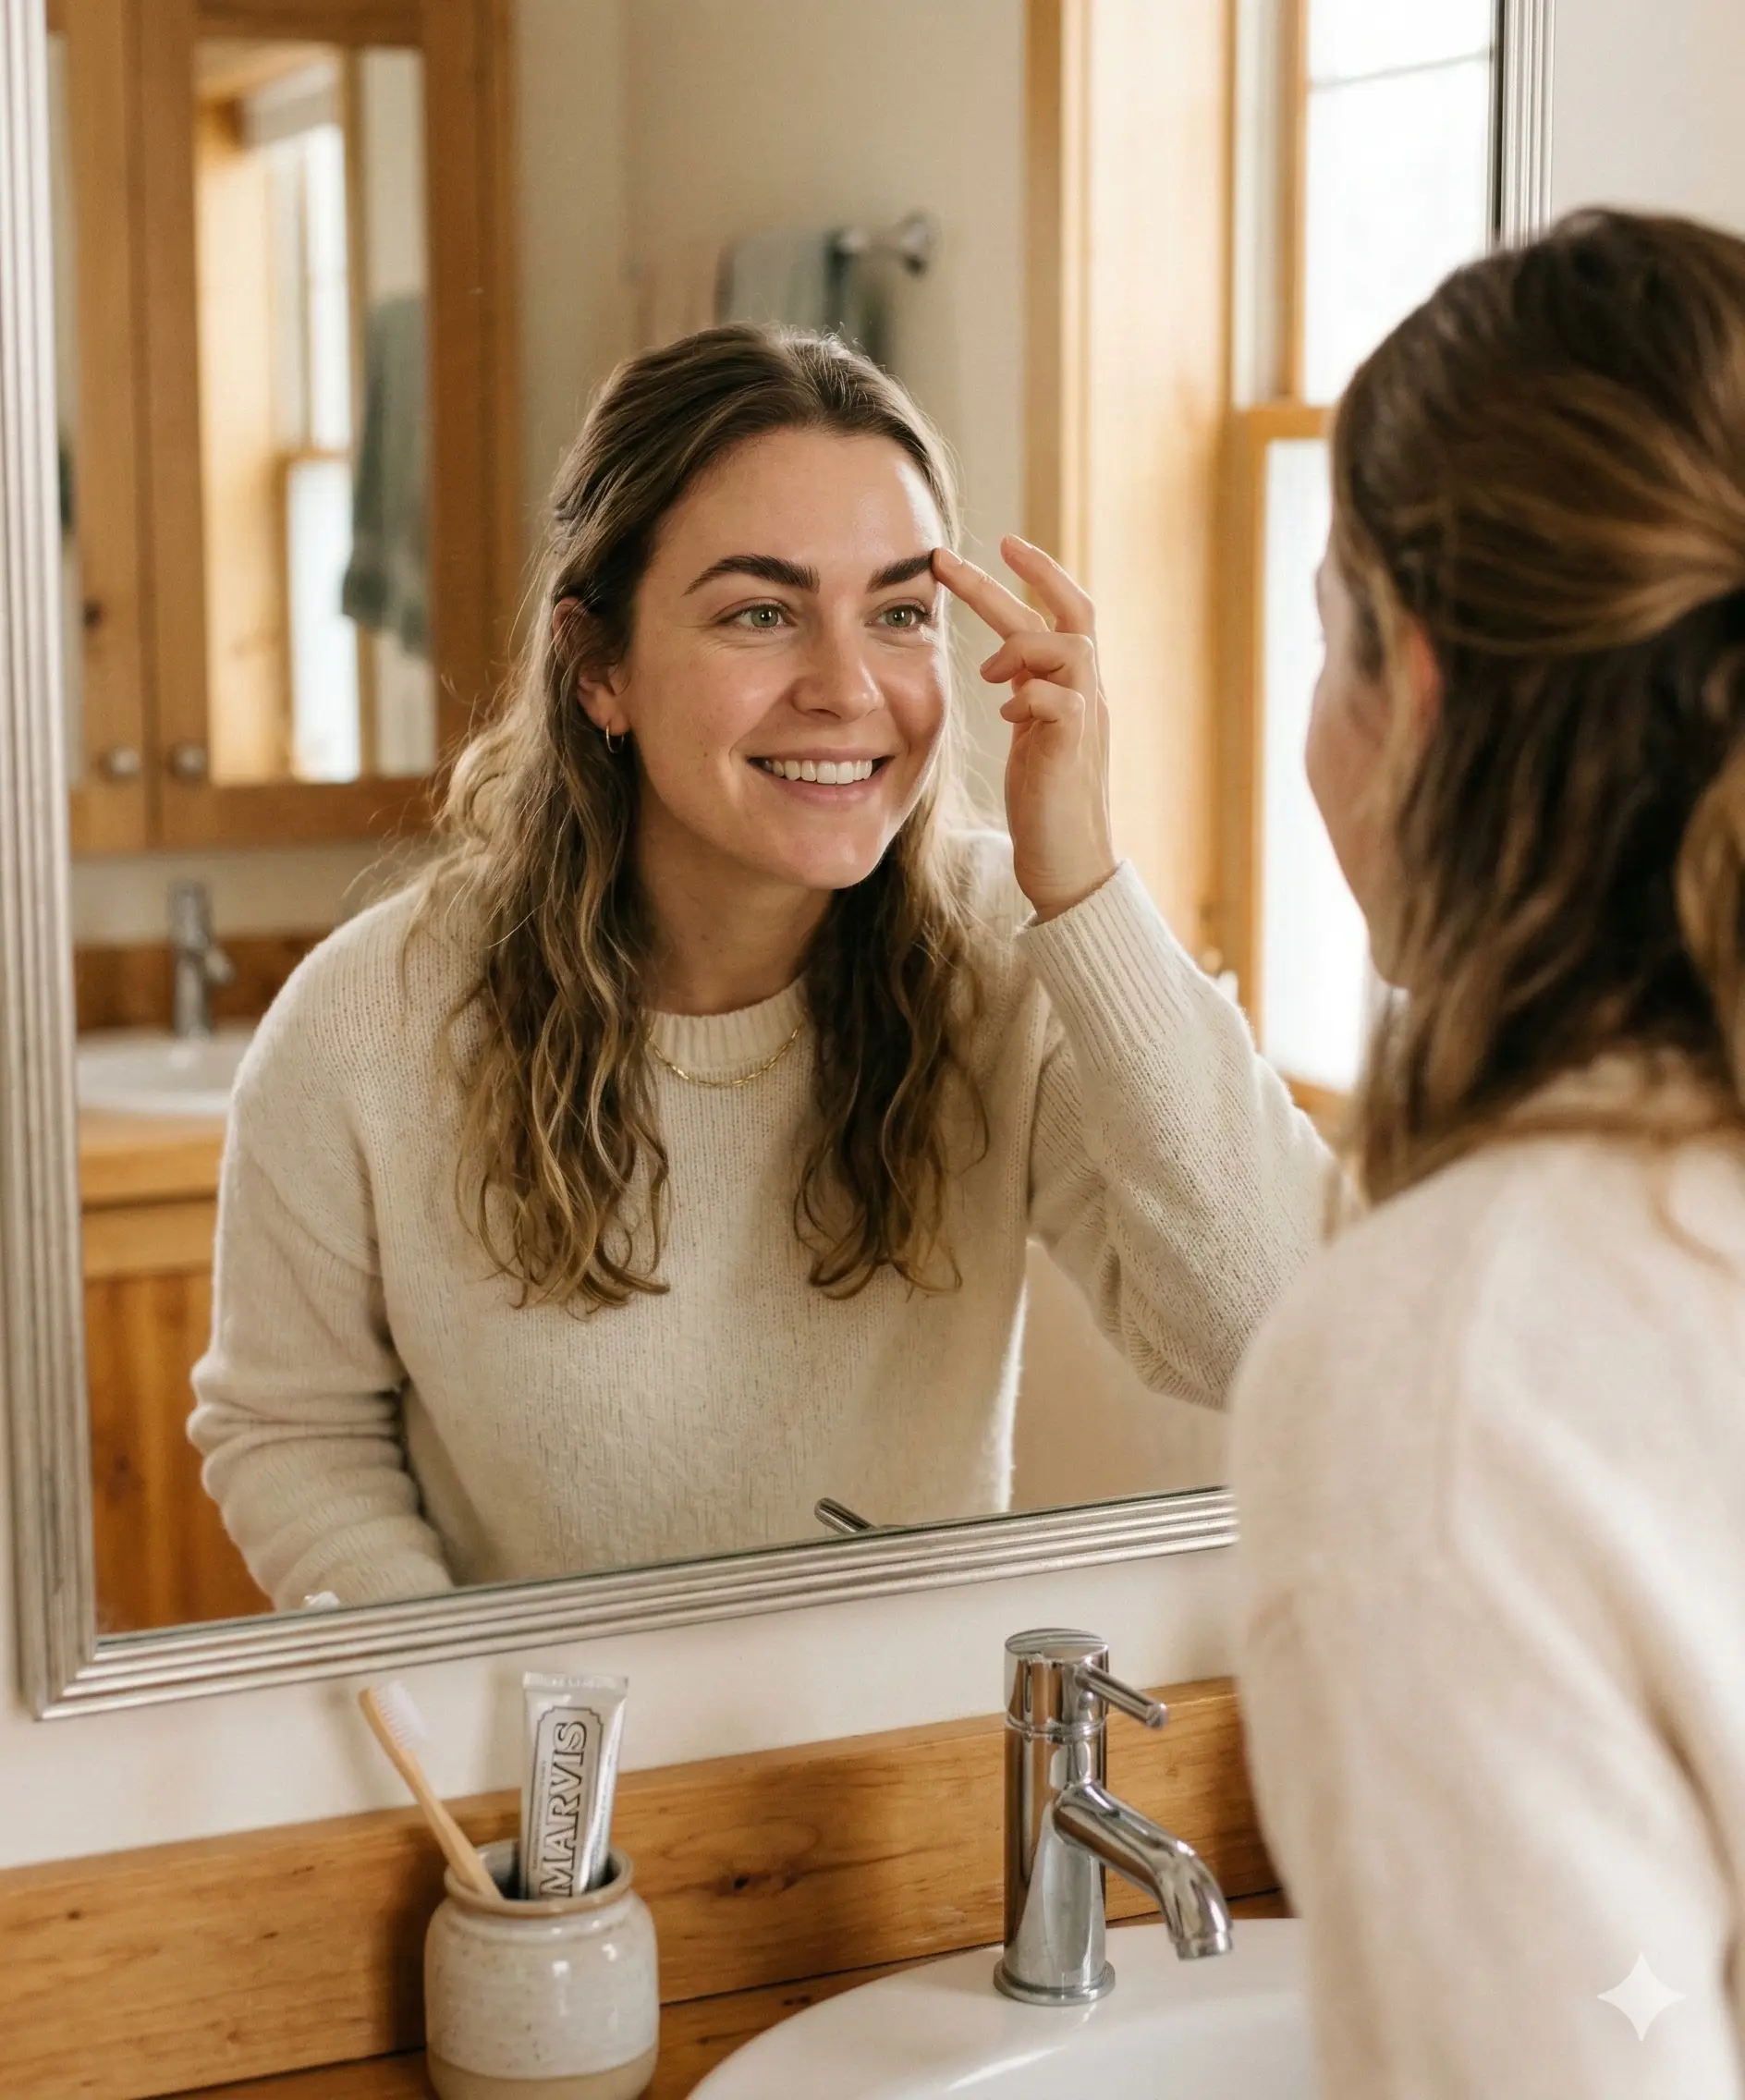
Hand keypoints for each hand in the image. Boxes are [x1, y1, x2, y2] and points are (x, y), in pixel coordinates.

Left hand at [933, 536, 1115, 921]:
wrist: (1069, 868)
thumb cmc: (1045, 807)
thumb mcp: (1031, 736)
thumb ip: (1026, 694)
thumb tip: (1004, 660)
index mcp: (1074, 688)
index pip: (1064, 614)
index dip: (1037, 575)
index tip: (999, 543)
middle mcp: (1088, 694)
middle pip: (1072, 612)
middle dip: (1029, 573)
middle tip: (982, 545)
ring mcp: (1086, 721)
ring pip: (1071, 646)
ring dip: (1022, 647)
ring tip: (990, 674)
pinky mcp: (1073, 750)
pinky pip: (1058, 698)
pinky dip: (1027, 696)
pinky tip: (1008, 717)